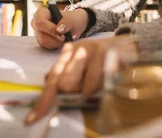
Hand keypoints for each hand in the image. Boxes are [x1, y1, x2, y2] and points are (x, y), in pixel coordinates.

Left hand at [23, 35, 137, 124]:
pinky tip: (109, 75)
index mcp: (67, 52)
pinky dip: (105, 84)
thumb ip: (64, 72)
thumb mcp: (80, 61)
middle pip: (65, 84)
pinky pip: (103, 82)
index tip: (33, 118)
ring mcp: (94, 51)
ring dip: (93, 90)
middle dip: (74, 92)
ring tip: (100, 78)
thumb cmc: (101, 57)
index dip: (43, 101)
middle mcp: (78, 49)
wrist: (128, 44)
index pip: (51, 79)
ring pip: (86, 87)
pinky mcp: (110, 55)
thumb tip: (47, 83)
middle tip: (85, 87)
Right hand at [31, 7, 88, 49]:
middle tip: (65, 38)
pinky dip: (56, 46)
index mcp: (41, 12)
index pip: (40, 22)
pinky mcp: (41, 41)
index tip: (62, 34)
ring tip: (65, 38)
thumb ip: (67, 22)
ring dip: (57, 43)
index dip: (50, 29)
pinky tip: (61, 41)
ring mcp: (38, 33)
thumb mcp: (73, 18)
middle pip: (42, 35)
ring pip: (44, 42)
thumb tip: (59, 30)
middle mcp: (36, 23)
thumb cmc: (72, 19)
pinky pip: (47, 47)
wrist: (75, 26)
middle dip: (55, 39)